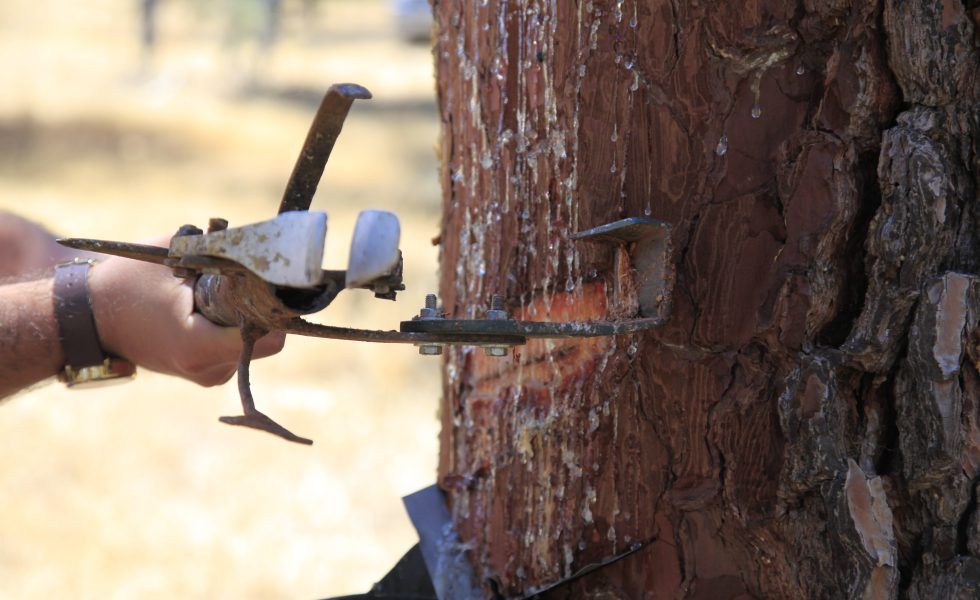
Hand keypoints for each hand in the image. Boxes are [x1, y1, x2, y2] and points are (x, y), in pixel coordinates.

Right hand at [87, 250, 285, 386]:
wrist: (89, 318)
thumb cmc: (126, 283)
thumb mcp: (171, 257)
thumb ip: (216, 250)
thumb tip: (255, 241)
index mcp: (201, 345)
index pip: (270, 337)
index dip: (276, 308)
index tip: (270, 283)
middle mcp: (210, 369)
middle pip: (265, 339)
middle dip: (260, 308)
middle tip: (243, 280)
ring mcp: (208, 375)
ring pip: (253, 343)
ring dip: (245, 316)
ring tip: (214, 295)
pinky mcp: (206, 373)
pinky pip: (237, 347)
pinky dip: (232, 327)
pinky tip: (209, 308)